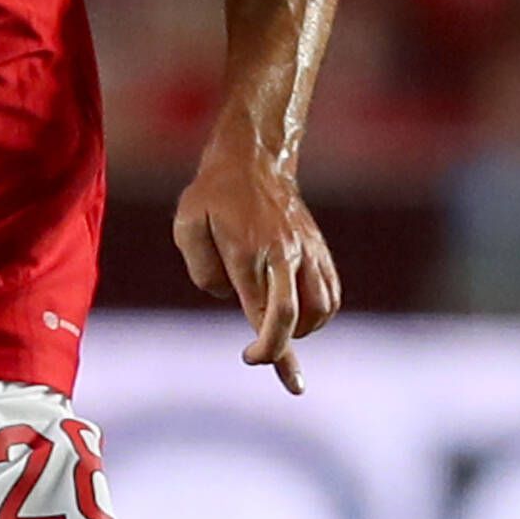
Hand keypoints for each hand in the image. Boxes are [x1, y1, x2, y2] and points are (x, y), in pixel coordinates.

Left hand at [173, 150, 343, 393]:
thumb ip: (201, 267)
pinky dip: (320, 313)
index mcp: (250, 252)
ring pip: (323, 308)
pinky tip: (300, 314)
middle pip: (298, 316)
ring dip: (304, 329)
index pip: (267, 313)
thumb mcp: (187, 224)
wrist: (255, 159)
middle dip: (284, 349)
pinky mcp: (318, 249)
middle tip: (267, 359)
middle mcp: (284, 254)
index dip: (266, 348)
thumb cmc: (214, 194)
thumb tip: (226, 293)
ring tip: (281, 328)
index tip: (251, 358)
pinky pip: (332, 293)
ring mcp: (307, 251)